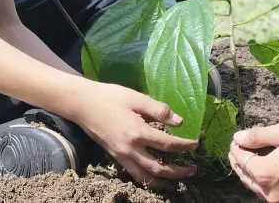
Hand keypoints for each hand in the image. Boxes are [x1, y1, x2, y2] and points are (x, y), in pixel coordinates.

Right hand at [74, 81, 198, 187]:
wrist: (82, 104)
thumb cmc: (109, 97)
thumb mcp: (135, 97)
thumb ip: (158, 109)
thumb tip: (179, 121)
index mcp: (138, 132)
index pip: (169, 144)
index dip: (186, 145)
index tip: (197, 143)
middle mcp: (131, 149)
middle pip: (160, 168)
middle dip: (180, 172)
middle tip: (193, 169)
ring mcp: (122, 156)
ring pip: (146, 176)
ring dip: (165, 181)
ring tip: (177, 180)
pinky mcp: (115, 157)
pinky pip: (134, 174)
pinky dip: (147, 179)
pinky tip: (155, 177)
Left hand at [228, 114, 278, 202]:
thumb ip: (257, 137)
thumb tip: (238, 138)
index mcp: (267, 174)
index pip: (241, 161)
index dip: (237, 148)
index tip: (237, 140)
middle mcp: (274, 195)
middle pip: (248, 178)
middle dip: (241, 162)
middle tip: (240, 149)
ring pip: (260, 190)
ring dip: (253, 175)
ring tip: (251, 160)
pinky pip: (276, 196)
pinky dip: (269, 185)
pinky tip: (269, 172)